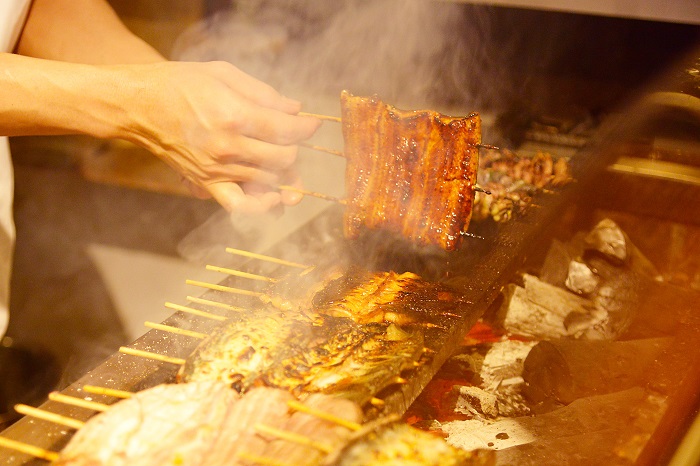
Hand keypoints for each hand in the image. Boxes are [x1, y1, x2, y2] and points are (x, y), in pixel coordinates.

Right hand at [121, 61, 320, 212]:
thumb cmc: (180, 83)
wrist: (139, 106)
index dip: (306, 127)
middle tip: (290, 136)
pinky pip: (241, 205)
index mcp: (234, 115)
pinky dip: (261, 205)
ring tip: (282, 157)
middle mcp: (228, 147)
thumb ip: (263, 94)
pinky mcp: (207, 183)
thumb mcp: (223, 74)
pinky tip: (272, 196)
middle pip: (284, 158)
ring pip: (269, 180)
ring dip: (283, 171)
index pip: (287, 130)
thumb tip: (295, 110)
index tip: (311, 124)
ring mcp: (218, 169)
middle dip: (295, 147)